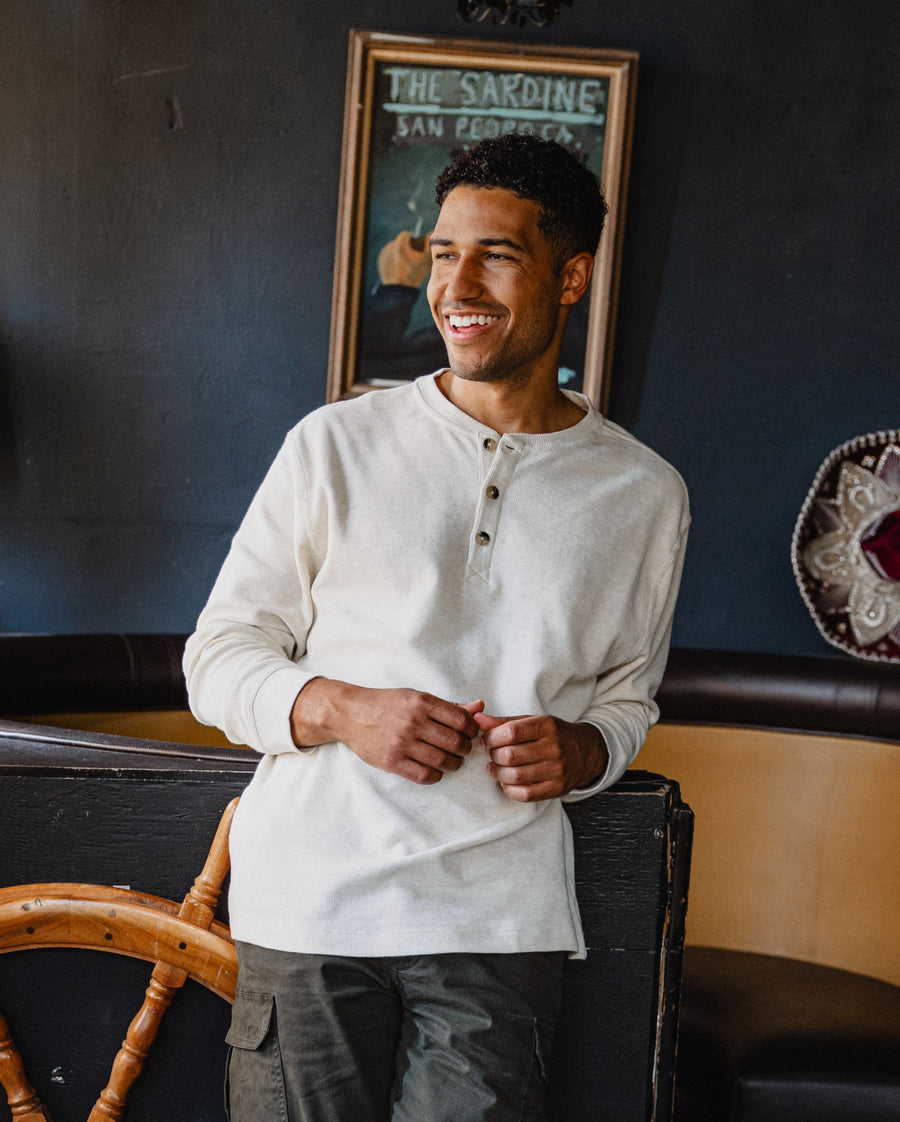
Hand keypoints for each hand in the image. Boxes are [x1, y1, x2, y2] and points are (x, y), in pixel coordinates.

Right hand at [291, 678, 482, 784]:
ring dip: (454, 764)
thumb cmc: (388, 704)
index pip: (462, 721)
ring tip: (452, 761)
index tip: (469, 734)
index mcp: (423, 702)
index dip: (472, 731)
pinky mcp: (392, 761)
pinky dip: (436, 776)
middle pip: (456, 743)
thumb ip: (450, 706)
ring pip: (444, 761)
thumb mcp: (418, 697)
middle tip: (462, 749)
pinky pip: (425, 775)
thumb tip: (481, 707)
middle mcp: (414, 722)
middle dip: (465, 749)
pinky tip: (435, 770)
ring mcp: (402, 743)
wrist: (351, 714)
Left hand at [377, 230, 431, 286]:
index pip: (407, 235)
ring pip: (394, 248)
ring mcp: (384, 253)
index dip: (413, 240)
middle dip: (406, 247)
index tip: (416, 249)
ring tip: (405, 264)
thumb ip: (429, 245)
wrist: (399, 290)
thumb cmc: (414, 275)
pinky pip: (389, 256)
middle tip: (412, 259)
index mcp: (400, 243)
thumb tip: (432, 233)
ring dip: (399, 253)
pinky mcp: (381, 260)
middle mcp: (390, 245)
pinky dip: (393, 259)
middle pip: (400, 242)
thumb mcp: (426, 260)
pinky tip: (398, 267)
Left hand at [474, 712, 607, 801]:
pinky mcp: (556, 789)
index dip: (491, 737)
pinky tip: (507, 781)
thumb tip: (478, 719)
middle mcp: (554, 748)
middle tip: (492, 754)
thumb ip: (504, 722)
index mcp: (547, 726)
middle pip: (510, 755)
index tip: (487, 739)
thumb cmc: (552, 735)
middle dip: (493, 755)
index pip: (511, 732)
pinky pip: (524, 794)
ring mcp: (557, 771)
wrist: (585, 753)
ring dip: (497, 773)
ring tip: (495, 768)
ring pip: (515, 776)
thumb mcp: (532, 722)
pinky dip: (509, 789)